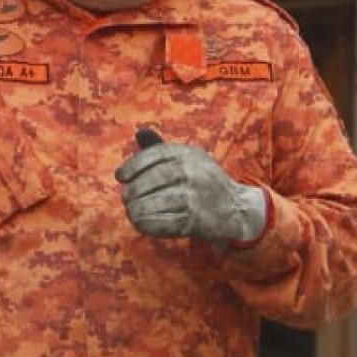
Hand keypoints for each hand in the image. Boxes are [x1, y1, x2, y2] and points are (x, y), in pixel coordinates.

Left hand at [117, 124, 267, 246]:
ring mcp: (195, 197)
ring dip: (138, 209)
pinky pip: (165, 223)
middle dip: (134, 190)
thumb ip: (162, 149)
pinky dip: (148, 224)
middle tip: (126, 198)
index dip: (133, 165)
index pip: (155, 155)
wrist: (237, 208)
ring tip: (131, 211)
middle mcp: (193, 172)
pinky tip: (140, 223)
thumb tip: (139, 132)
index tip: (120, 176)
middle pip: (153, 180)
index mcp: (188, 154)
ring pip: (156, 202)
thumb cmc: (205, 181)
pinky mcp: (196, 221)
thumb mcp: (189, 158)